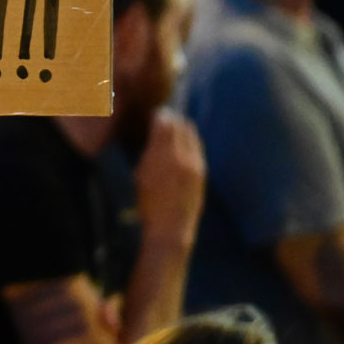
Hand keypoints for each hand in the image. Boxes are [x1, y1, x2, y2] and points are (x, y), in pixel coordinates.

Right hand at [133, 108, 204, 252]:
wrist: (171, 230)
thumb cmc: (147, 204)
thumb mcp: (141, 175)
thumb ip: (150, 149)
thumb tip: (155, 128)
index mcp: (165, 155)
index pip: (165, 121)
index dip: (158, 115)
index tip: (150, 113)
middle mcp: (185, 156)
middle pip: (181, 125)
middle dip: (171, 119)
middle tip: (160, 119)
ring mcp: (196, 164)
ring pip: (192, 135)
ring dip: (181, 129)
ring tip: (170, 131)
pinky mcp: (202, 173)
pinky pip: (197, 148)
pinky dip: (188, 142)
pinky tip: (179, 148)